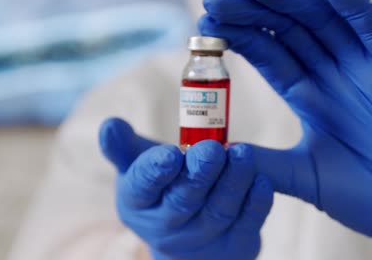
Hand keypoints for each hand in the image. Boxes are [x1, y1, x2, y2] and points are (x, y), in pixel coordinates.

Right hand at [99, 118, 273, 259]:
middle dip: (199, 174)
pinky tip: (262, 180)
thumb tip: (109, 125)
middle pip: (183, 200)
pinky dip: (256, 203)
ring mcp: (201, 239)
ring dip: (232, 183)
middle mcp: (166, 226)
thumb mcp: (138, 168)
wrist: (189, 238)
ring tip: (243, 154)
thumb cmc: (161, 189)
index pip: (142, 186)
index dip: (156, 171)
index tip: (171, 154)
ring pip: (218, 211)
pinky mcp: (235, 244)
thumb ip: (125, 146)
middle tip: (212, 149)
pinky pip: (248, 223)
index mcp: (137, 202)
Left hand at [198, 0, 371, 258]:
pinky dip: (353, 4)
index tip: (206, 21)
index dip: (239, 36)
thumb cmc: (363, 197)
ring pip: (322, 22)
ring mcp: (364, 70)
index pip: (268, 55)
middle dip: (252, 11)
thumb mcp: (304, 177)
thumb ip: (265, 163)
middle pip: (287, 31)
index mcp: (310, 96)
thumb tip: (219, 153)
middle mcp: (333, 76)